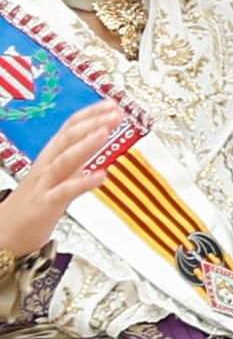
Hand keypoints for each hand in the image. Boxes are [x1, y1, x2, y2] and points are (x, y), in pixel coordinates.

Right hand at [0, 102, 120, 255]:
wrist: (5, 234)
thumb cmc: (32, 204)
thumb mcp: (57, 175)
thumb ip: (76, 158)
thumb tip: (99, 139)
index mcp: (49, 157)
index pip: (69, 128)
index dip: (90, 114)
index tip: (112, 103)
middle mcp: (46, 167)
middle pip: (67, 138)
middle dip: (92, 123)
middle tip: (115, 113)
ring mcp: (44, 185)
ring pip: (64, 160)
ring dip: (85, 145)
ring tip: (105, 132)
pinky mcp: (45, 206)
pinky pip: (64, 192)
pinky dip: (83, 182)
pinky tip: (102, 176)